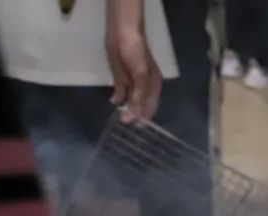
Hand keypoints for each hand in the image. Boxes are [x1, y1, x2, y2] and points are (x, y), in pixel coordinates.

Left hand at [106, 0, 161, 120]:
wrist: (122, 35)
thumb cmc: (136, 53)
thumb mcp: (141, 75)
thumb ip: (139, 95)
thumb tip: (135, 114)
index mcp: (154, 86)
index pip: (151, 106)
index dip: (146, 116)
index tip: (138, 127)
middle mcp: (144, 87)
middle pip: (141, 105)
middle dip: (135, 115)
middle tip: (125, 123)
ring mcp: (132, 84)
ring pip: (130, 101)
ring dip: (126, 109)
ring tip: (120, 119)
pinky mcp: (120, 79)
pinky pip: (120, 94)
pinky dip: (117, 100)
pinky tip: (113, 103)